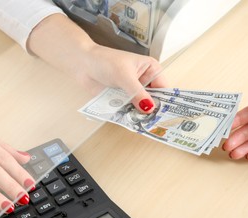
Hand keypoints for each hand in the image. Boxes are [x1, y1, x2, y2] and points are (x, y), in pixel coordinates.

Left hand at [27, 14, 167, 113]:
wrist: (82, 64)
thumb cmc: (105, 62)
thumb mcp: (124, 76)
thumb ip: (137, 93)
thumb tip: (149, 108)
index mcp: (151, 69)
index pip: (164, 88)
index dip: (165, 101)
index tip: (165, 115)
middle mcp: (145, 81)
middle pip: (154, 100)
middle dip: (152, 111)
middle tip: (154, 124)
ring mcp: (133, 91)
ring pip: (141, 107)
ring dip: (140, 115)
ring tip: (143, 126)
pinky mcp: (123, 99)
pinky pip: (130, 110)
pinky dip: (130, 116)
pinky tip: (131, 123)